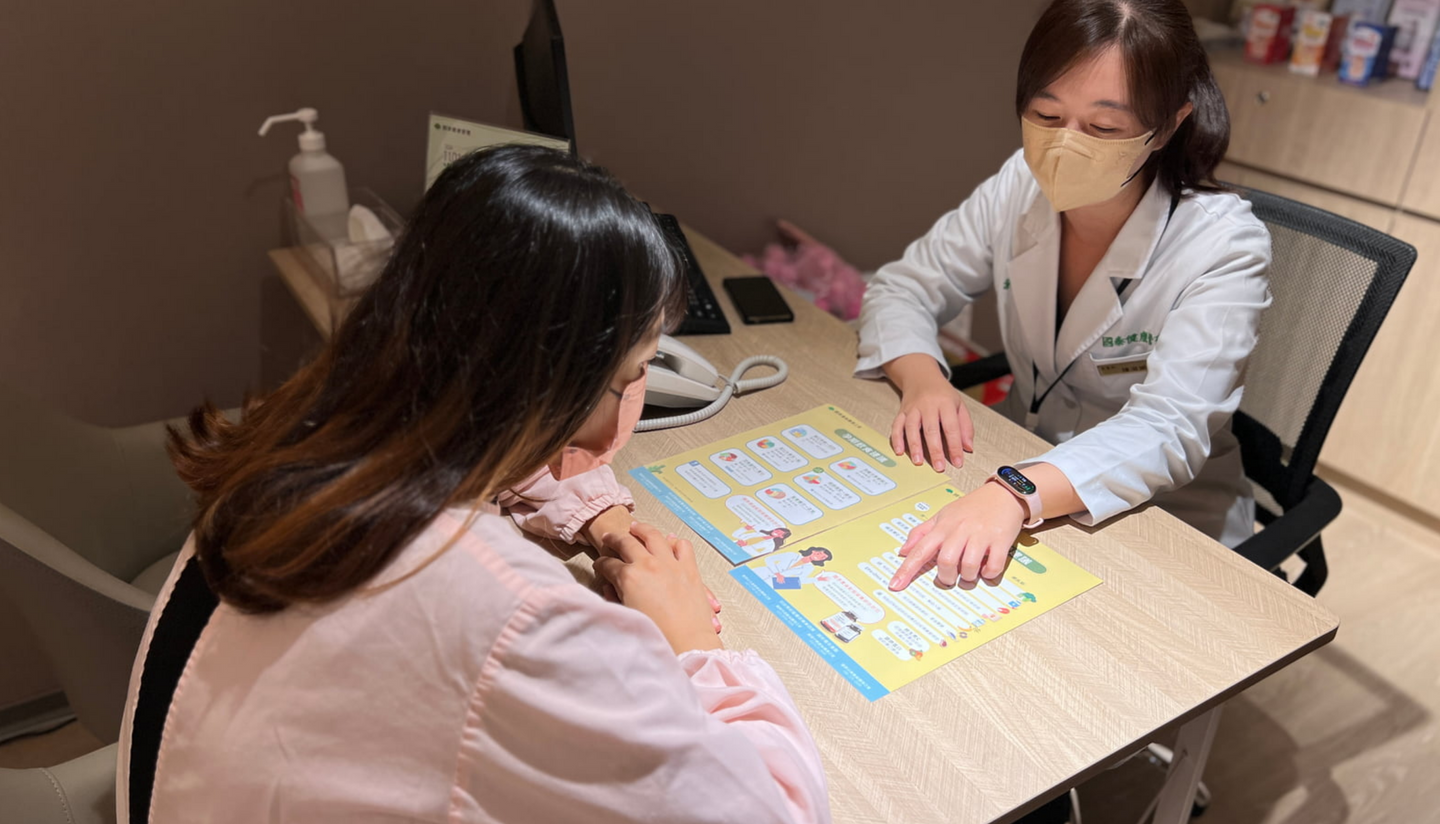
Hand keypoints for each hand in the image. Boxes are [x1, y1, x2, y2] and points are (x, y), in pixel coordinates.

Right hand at [595, 523, 723, 653]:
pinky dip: (674, 542)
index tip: (599, 564)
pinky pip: (681, 545)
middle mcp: (648, 564)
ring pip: (653, 535)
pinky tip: (669, 542)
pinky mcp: (689, 568)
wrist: (688, 644)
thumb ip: (616, 598)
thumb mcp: (627, 616)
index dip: (601, 564)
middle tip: (609, 538)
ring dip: (642, 529)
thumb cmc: (657, 636)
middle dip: (614, 539)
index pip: (608, 564)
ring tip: (635, 527)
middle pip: (626, 542)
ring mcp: (670, 563)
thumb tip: (611, 587)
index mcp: (629, 577)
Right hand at [884, 354, 973, 471]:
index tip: (957, 462)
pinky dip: (897, 439)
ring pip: (912, 428)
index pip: (951, 427)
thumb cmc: (942, 394)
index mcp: (945, 403)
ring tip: (918, 462)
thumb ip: (965, 426)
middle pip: (931, 430)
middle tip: (938, 467)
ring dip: (914, 446)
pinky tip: (899, 451)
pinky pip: (897, 425)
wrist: (921, 377)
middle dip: (935, 450)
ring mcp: (913, 409)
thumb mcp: (959, 405)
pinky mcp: (902, 412)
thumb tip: (968, 448)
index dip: (954, 446)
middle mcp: (928, 405)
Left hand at [889, 482, 1023, 588]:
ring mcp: (981, 535)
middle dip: (946, 577)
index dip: (906, 569)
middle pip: (946, 561)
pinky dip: (988, 574)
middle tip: (949, 578)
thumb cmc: (971, 508)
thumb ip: (922, 533)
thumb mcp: (943, 515)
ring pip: (968, 566)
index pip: (920, 550)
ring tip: (968, 574)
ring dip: (967, 577)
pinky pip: (993, 566)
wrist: (1003, 494)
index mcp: (943, 526)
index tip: (895, 585)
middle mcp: (960, 530)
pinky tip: (985, 569)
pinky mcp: (1001, 540)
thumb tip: (903, 551)